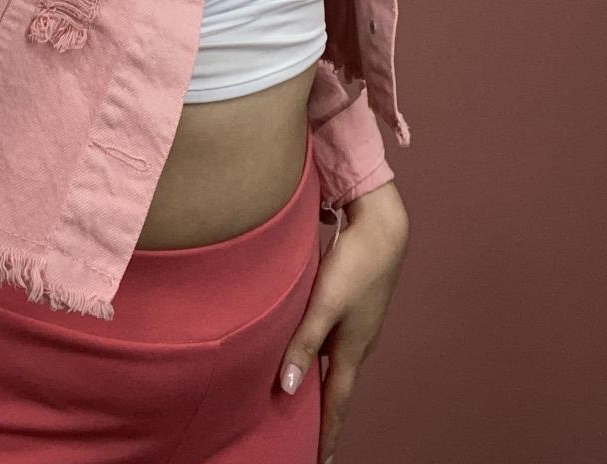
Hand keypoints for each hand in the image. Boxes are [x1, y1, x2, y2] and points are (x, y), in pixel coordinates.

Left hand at [277, 181, 409, 463]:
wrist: (383, 227)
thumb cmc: (354, 265)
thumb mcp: (323, 304)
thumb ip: (304, 343)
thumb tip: (285, 387)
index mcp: (352, 349)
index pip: (338, 401)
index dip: (329, 431)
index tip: (322, 459)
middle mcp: (358, 342)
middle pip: (338, 386)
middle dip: (325, 412)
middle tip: (311, 436)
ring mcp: (359, 323)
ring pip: (336, 361)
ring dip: (323, 382)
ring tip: (306, 398)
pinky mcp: (355, 304)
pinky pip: (335, 339)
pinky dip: (322, 354)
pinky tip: (311, 347)